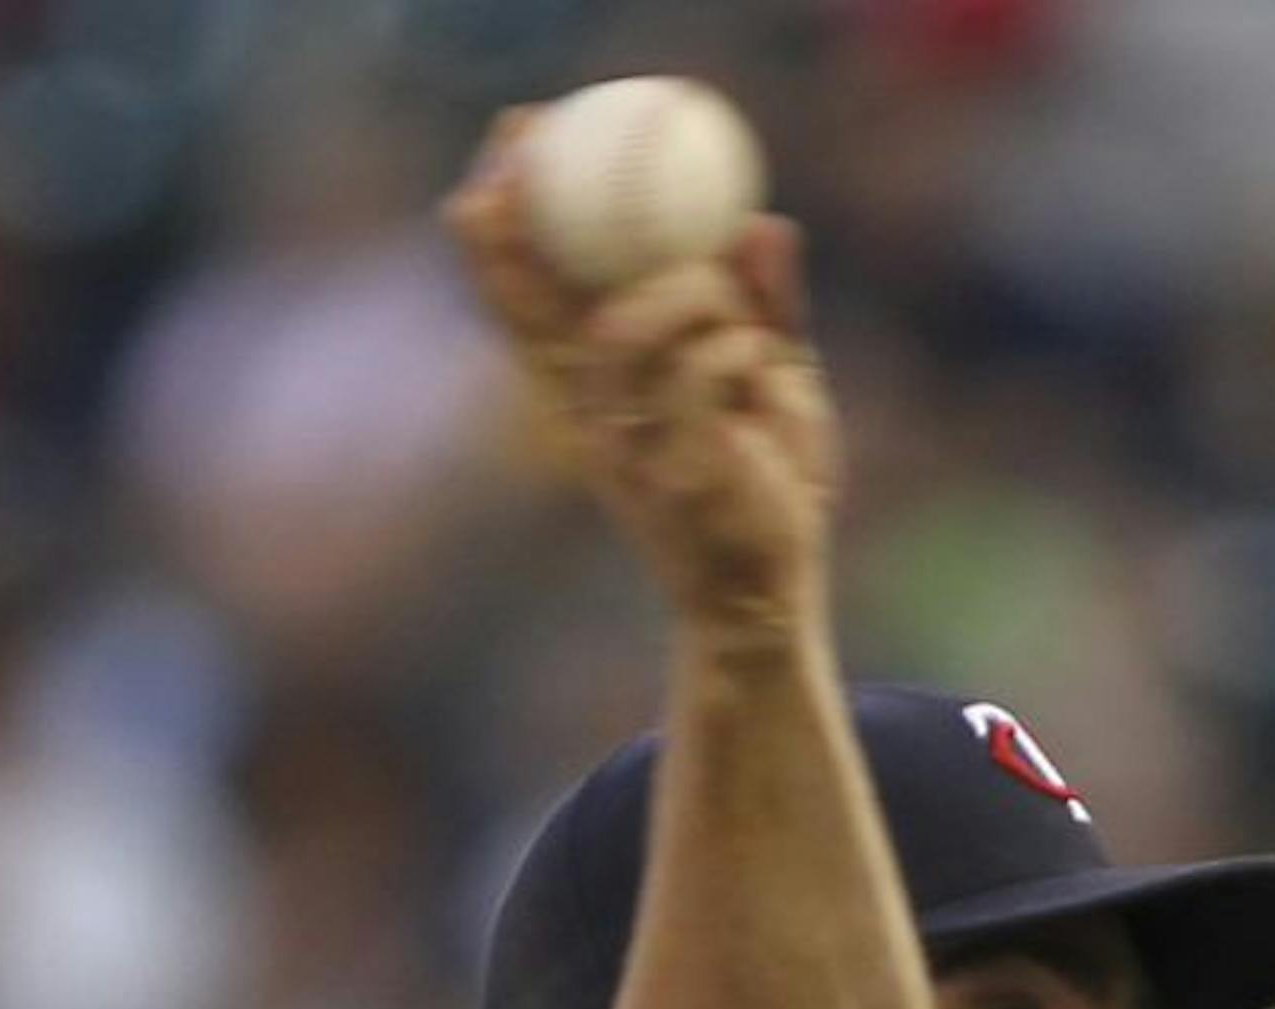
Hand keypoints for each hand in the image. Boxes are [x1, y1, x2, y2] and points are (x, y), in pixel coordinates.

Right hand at [443, 110, 840, 640]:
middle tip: (541, 141)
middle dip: (525, 221)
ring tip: (741, 324)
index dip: (502, 230)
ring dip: (696, 296)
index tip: (508, 142)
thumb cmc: (769, 490)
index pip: (526, 305)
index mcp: (599, 393)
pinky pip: (698, 371)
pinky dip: (740, 354)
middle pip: (537, 308)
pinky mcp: (673, 471)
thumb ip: (767, 306)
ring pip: (628, 325)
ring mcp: (625, 446)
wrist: (772, 602)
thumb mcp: (771, 380)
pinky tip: (759, 375)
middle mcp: (593, 416)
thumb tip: (763, 223)